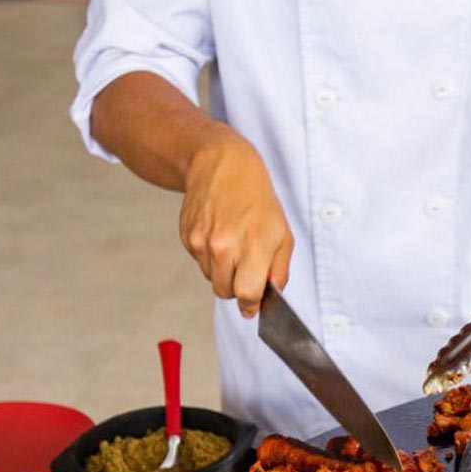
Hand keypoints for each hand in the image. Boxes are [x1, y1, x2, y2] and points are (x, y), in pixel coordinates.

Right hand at [179, 132, 293, 318]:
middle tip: (246, 270)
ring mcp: (202, 241)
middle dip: (237, 289)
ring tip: (233, 243)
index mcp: (254, 244)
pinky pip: (199, 262)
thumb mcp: (283, 233)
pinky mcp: (187, 237)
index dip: (251, 304)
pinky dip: (209, 256)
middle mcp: (225, 245)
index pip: (247, 293)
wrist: (222, 165)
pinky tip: (219, 232)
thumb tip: (270, 296)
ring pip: (211, 278)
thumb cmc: (258, 200)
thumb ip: (279, 270)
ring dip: (223, 271)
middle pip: (226, 292)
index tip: (252, 306)